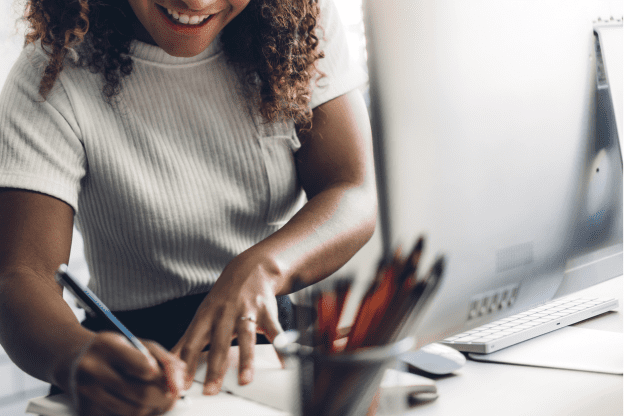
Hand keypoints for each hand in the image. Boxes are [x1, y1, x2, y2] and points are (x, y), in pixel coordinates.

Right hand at [69, 332, 185, 415]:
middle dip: (165, 399)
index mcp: (108, 346)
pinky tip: (138, 404)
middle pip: (142, 395)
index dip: (163, 377)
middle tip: (173, 396)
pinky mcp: (85, 410)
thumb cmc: (110, 349)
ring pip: (133, 412)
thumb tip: (181, 377)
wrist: (71, 358)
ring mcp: (87, 392)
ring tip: (158, 400)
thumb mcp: (136, 342)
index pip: (144, 367)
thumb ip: (162, 357)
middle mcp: (93, 369)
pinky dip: (136, 414)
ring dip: (153, 409)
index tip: (170, 380)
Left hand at [171, 252, 283, 394]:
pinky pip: (274, 330)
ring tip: (244, 380)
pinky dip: (280, 346)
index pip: (192, 343)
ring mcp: (246, 311)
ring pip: (245, 337)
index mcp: (205, 317)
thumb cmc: (223, 298)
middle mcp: (224, 314)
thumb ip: (186, 341)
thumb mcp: (201, 315)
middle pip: (218, 343)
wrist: (250, 269)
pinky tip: (284, 362)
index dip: (186, 364)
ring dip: (245, 360)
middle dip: (214, 368)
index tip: (182, 385)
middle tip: (211, 390)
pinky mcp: (266, 310)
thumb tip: (166, 363)